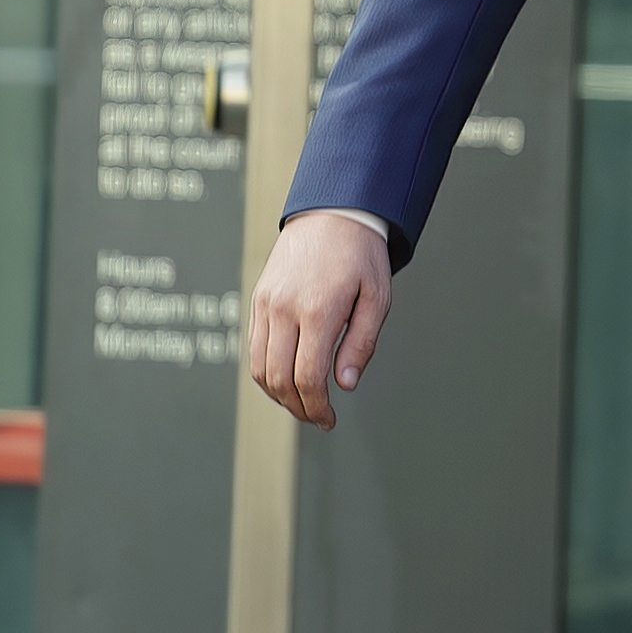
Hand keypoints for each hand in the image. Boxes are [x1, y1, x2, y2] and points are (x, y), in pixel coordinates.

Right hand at [246, 210, 391, 428]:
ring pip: (259, 368)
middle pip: (278, 380)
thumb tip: (343, 384)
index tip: (329, 420)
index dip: (316, 408)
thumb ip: (361, 344)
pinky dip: (267, 370)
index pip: (307, 378)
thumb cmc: (360, 254)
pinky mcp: (257, 300)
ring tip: (303, 401)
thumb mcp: (377, 298)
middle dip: (297, 408)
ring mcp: (265, 304)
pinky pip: (254, 347)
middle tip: (317, 417)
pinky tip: (289, 375)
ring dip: (278, 394)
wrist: (333, 212)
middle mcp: (284, 309)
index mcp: (318, 310)